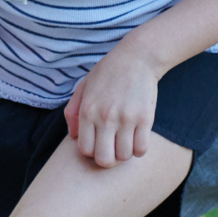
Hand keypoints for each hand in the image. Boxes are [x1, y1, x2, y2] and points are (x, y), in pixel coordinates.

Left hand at [63, 41, 159, 167]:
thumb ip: (73, 111)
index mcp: (87, 109)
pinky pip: (141, 150)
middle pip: (103, 160)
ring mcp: (125, 118)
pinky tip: (136, 137)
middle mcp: (104, 116)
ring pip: (123, 157)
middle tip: (111, 148)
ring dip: (124, 153)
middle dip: (107, 159)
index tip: (98, 143)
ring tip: (124, 140)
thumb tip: (72, 136)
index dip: (91, 151)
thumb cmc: (108, 72)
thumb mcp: (84, 86)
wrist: (137, 57)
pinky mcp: (145, 119)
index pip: (85, 149)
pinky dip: (139, 149)